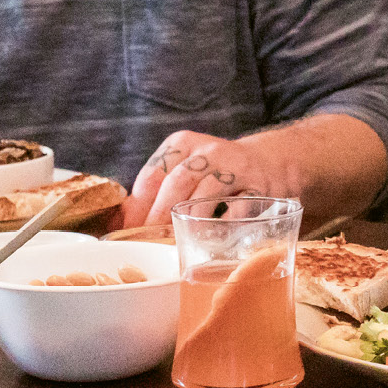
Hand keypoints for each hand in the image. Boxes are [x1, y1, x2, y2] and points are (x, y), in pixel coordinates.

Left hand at [124, 130, 286, 228]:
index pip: (153, 174)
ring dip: (190, 223)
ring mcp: (236, 166)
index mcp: (182, 143)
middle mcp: (208, 150)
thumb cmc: (216, 172)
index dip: (139, 206)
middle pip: (177, 183)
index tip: (129, 233)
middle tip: (151, 243)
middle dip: (160, 217)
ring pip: (207, 195)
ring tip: (179, 244)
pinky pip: (240, 208)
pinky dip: (225, 226)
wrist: (269, 160)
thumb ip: (155, 191)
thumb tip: (118, 223)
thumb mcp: (185, 169)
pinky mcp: (259, 185)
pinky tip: (214, 241)